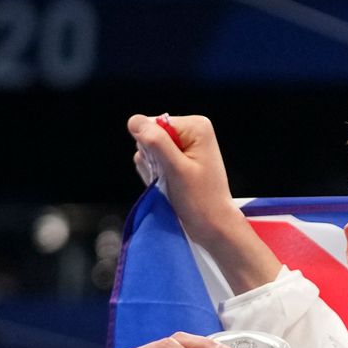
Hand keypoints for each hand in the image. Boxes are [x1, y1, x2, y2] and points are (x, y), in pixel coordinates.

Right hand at [127, 113, 280, 293]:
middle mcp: (190, 131)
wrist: (212, 225)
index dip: (152, 146)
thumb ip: (156, 142)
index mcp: (196, 126)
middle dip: (152, 158)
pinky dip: (154, 174)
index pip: (152, 123)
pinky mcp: (176, 159)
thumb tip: (136, 121)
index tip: (168, 166)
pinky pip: (151, 160)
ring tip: (170, 183)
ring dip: (153, 168)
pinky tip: (168, 185)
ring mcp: (182, 145)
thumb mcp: (176, 169)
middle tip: (170, 177)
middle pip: (149, 135)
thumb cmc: (200, 200)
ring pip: (147, 149)